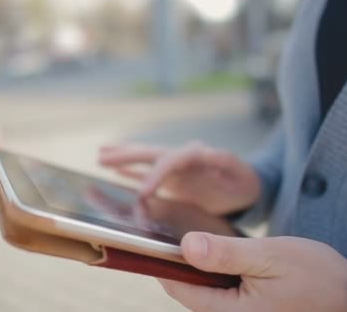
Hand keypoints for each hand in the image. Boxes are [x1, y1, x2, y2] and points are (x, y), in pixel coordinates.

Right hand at [99, 142, 260, 214]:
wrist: (246, 188)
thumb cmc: (244, 183)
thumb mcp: (240, 173)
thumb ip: (224, 161)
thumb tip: (205, 151)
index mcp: (196, 155)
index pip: (170, 161)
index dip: (155, 175)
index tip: (141, 194)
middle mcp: (181, 158)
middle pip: (150, 154)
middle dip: (127, 155)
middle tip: (102, 157)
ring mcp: (175, 168)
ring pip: (144, 160)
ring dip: (123, 158)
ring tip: (100, 156)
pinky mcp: (172, 179)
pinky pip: (147, 174)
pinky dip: (131, 173)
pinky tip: (115, 173)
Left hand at [160, 233, 346, 310]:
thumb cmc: (315, 276)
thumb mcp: (269, 256)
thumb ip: (225, 254)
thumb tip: (185, 246)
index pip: (179, 288)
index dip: (161, 261)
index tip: (148, 237)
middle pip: (188, 290)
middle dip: (178, 261)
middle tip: (171, 229)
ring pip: (202, 290)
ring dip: (196, 266)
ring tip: (192, 237)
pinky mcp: (247, 311)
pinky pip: (218, 292)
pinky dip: (212, 272)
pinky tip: (215, 252)